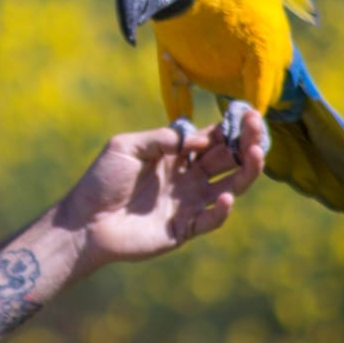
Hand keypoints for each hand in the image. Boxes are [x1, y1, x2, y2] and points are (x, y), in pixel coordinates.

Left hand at [56, 110, 266, 276]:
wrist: (84, 221)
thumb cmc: (102, 180)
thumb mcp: (127, 146)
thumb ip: (162, 139)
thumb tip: (199, 138)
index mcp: (175, 155)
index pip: (211, 139)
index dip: (230, 128)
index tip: (247, 113)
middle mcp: (188, 178)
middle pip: (227, 159)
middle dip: (246, 143)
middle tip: (258, 129)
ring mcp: (189, 203)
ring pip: (229, 187)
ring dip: (247, 171)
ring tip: (256, 154)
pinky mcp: (185, 229)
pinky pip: (211, 220)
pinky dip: (222, 210)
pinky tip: (225, 197)